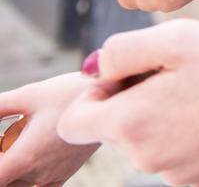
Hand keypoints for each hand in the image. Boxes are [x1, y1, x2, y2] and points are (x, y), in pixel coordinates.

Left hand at [0, 72, 97, 186]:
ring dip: (10, 165)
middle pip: (3, 180)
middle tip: (9, 131)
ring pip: (17, 184)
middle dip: (1, 157)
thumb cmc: (70, 92)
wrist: (115, 94)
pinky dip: (25, 175)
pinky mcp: (64, 174)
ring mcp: (53, 176)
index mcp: (24, 158)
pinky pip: (36, 186)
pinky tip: (31, 149)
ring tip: (17, 135)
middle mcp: (38, 174)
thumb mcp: (27, 94)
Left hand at [58, 21, 198, 186]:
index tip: (133, 74)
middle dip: (138, 101)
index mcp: (130, 122)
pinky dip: (195, 133)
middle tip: (184, 72)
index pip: (74, 122)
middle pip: (118, 129)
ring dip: (168, 116)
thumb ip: (120, 51)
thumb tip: (94, 70)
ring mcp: (177, 174)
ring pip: (152, 141)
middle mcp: (146, 157)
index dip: (97, 93)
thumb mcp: (177, 37)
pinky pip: (183, 155)